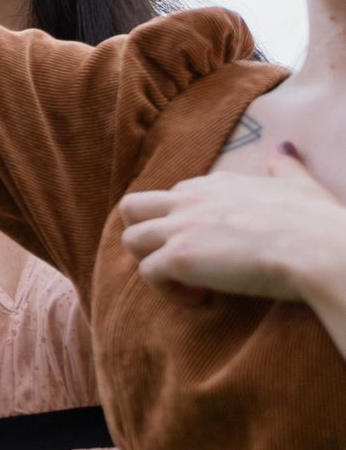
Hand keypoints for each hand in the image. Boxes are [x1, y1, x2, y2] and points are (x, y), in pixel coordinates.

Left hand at [120, 146, 345, 300]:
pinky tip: (201, 300)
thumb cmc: (317, 222)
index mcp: (215, 184)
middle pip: (133, 207)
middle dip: (145, 235)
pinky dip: (166, 290)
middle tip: (177, 262)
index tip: (214, 247)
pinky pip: (147, 273)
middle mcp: (190, 200)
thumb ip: (285, 166)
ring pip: (131, 239)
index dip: (186, 223)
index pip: (177, 196)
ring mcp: (180, 227)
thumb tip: (284, 148)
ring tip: (190, 285)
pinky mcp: (178, 257)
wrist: (318, 248)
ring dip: (152, 264)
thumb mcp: (299, 184)